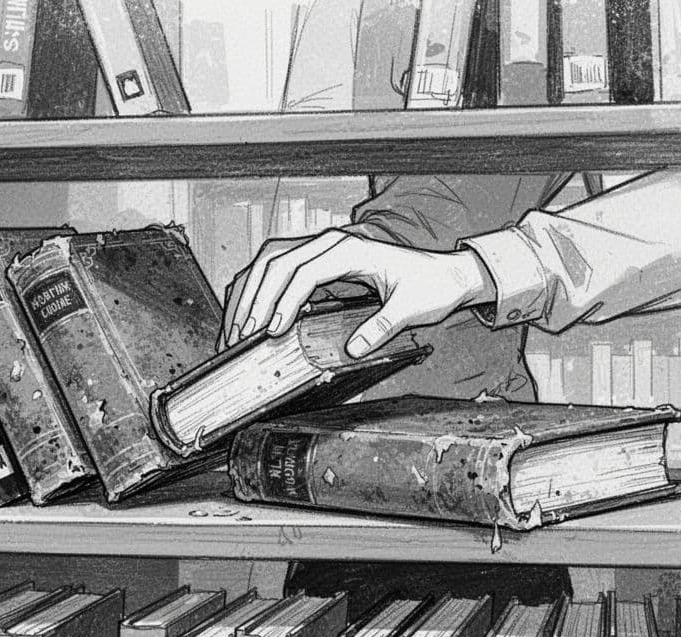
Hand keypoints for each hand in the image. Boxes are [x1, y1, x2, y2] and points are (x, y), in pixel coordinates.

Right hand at [222, 231, 497, 356]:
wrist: (445, 273)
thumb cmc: (430, 286)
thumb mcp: (412, 308)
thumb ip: (383, 327)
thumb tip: (354, 348)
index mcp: (350, 249)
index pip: (303, 271)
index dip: (283, 301)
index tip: (271, 330)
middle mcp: (330, 244)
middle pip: (276, 263)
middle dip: (254, 300)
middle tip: (242, 335)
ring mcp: (321, 250)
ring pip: (269, 263)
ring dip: (249, 293)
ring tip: (235, 328)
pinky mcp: (317, 261)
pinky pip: (276, 269)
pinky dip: (257, 289)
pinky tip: (248, 313)